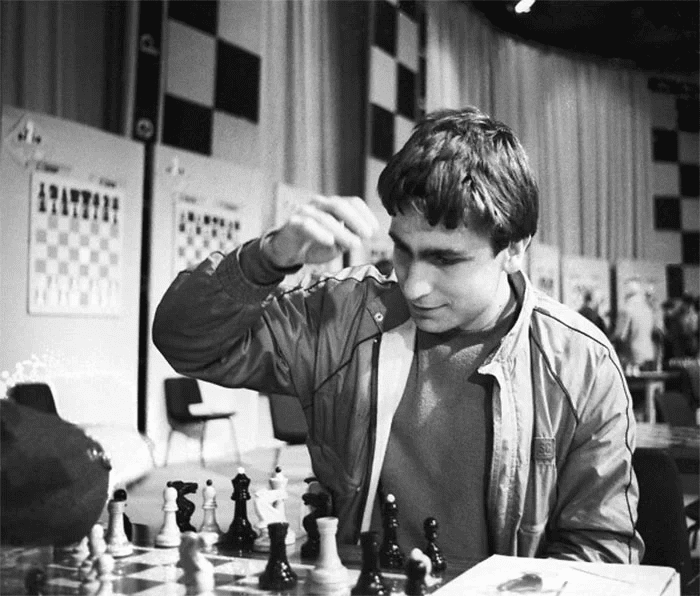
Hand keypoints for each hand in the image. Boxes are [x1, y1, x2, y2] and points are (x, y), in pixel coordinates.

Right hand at [263, 195, 378, 267]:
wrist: (287, 251)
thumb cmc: (313, 245)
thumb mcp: (336, 246)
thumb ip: (348, 240)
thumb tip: (361, 239)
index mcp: (332, 206)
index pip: (352, 202)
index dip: (365, 214)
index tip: (375, 230)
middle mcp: (320, 204)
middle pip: (340, 206)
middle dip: (356, 221)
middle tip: (367, 235)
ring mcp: (306, 212)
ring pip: (326, 217)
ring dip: (342, 232)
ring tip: (354, 245)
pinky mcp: (294, 222)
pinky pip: (307, 225)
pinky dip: (320, 233)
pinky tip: (330, 241)